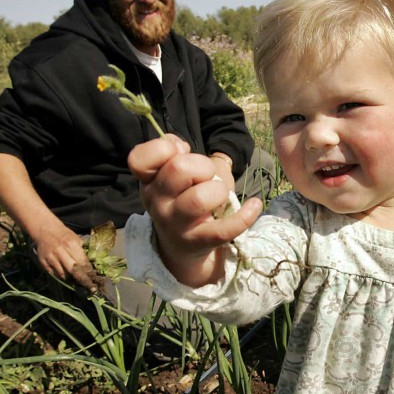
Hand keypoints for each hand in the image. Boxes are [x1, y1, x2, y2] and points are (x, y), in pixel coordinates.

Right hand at [32, 221, 95, 290]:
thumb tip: (93, 266)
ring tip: (80, 283)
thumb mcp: (77, 239)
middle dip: (84, 281)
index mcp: (71, 244)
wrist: (45, 230)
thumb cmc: (65, 235)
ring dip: (73, 281)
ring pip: (64, 275)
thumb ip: (84, 252)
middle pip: (74, 271)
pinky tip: (68, 278)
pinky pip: (55, 275)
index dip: (90, 273)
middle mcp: (61, 252)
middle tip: (92, 289)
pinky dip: (63, 278)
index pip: (83, 263)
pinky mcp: (44, 263)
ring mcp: (51, 258)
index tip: (95, 280)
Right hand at [128, 135, 261, 285]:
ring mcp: (175, 224)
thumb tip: (179, 147)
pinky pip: (224, 229)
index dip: (163, 148)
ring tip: (219, 196)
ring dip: (218, 191)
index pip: (139, 159)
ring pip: (199, 198)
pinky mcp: (198, 242)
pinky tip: (254, 205)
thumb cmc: (183, 200)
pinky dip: (246, 215)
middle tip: (206, 176)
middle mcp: (157, 202)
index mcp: (149, 181)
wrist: (183, 246)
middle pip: (178, 169)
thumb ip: (175, 154)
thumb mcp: (175, 176)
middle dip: (202, 165)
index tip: (180, 153)